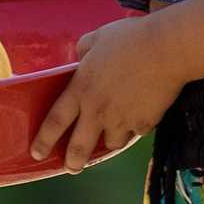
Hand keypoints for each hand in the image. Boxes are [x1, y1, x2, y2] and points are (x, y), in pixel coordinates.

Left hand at [30, 15, 186, 172]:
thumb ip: (84, 49)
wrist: (166, 49)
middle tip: (72, 166)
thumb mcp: (97, 37)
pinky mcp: (145, 123)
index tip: (36, 153)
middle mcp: (98, 110)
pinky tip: (140, 114)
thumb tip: (81, 56)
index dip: (44, 140)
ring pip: (112, 143)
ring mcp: (122, 120)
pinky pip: (136, 132)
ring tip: (114, 130)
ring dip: (110, 139)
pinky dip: (135, 127)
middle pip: (79, 147)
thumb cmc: (130, 38)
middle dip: (73, 161)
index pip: (55, 121)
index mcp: (82, 89)